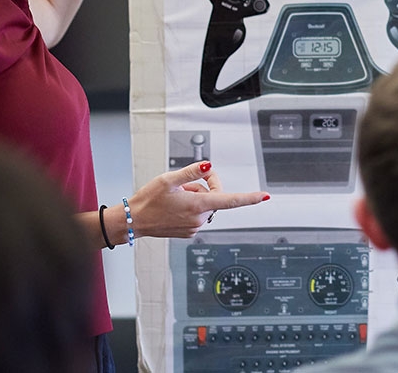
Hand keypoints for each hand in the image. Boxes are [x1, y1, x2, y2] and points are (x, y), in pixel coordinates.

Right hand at [124, 161, 267, 238]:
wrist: (133, 221)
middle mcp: (199, 218)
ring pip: (205, 205)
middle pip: (215, 196)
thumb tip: (209, 166)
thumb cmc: (148, 200)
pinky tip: (174, 206)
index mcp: (197, 205)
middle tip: (184, 183)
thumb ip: (192, 172)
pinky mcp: (189, 232)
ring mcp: (194, 227)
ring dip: (195, 197)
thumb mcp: (168, 179)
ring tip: (175, 197)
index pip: (230, 200)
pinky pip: (197, 214)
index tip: (264, 196)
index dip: (250, 198)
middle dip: (204, 186)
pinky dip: (190, 207)